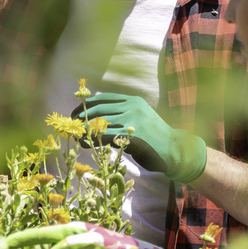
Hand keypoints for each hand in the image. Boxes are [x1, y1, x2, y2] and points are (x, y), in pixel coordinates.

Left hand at [73, 93, 206, 183]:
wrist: (176, 150)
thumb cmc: (155, 137)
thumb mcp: (140, 117)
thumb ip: (122, 114)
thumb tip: (97, 117)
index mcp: (133, 100)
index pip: (104, 98)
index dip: (86, 104)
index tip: (75, 111)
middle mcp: (132, 107)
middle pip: (99, 109)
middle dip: (82, 116)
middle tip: (72, 124)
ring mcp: (132, 120)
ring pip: (100, 122)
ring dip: (84, 129)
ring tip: (75, 135)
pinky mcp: (132, 136)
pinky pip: (106, 136)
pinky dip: (92, 139)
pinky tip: (84, 143)